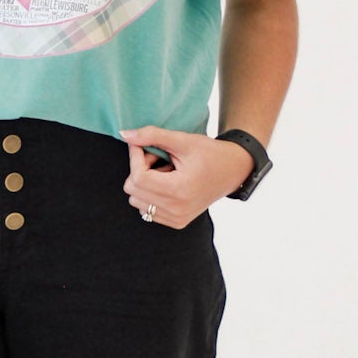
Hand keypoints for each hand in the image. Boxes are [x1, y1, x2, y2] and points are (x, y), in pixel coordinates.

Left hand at [119, 124, 255, 226]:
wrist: (232, 171)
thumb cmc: (209, 153)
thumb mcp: (182, 140)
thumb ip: (152, 136)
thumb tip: (125, 135)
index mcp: (179, 190)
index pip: (138, 177)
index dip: (135, 157)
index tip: (142, 145)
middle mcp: (177, 210)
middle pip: (133, 190)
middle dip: (139, 169)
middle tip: (157, 158)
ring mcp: (176, 218)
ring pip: (136, 201)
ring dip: (144, 183)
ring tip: (164, 171)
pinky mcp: (176, 222)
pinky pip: (146, 210)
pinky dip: (150, 195)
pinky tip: (167, 184)